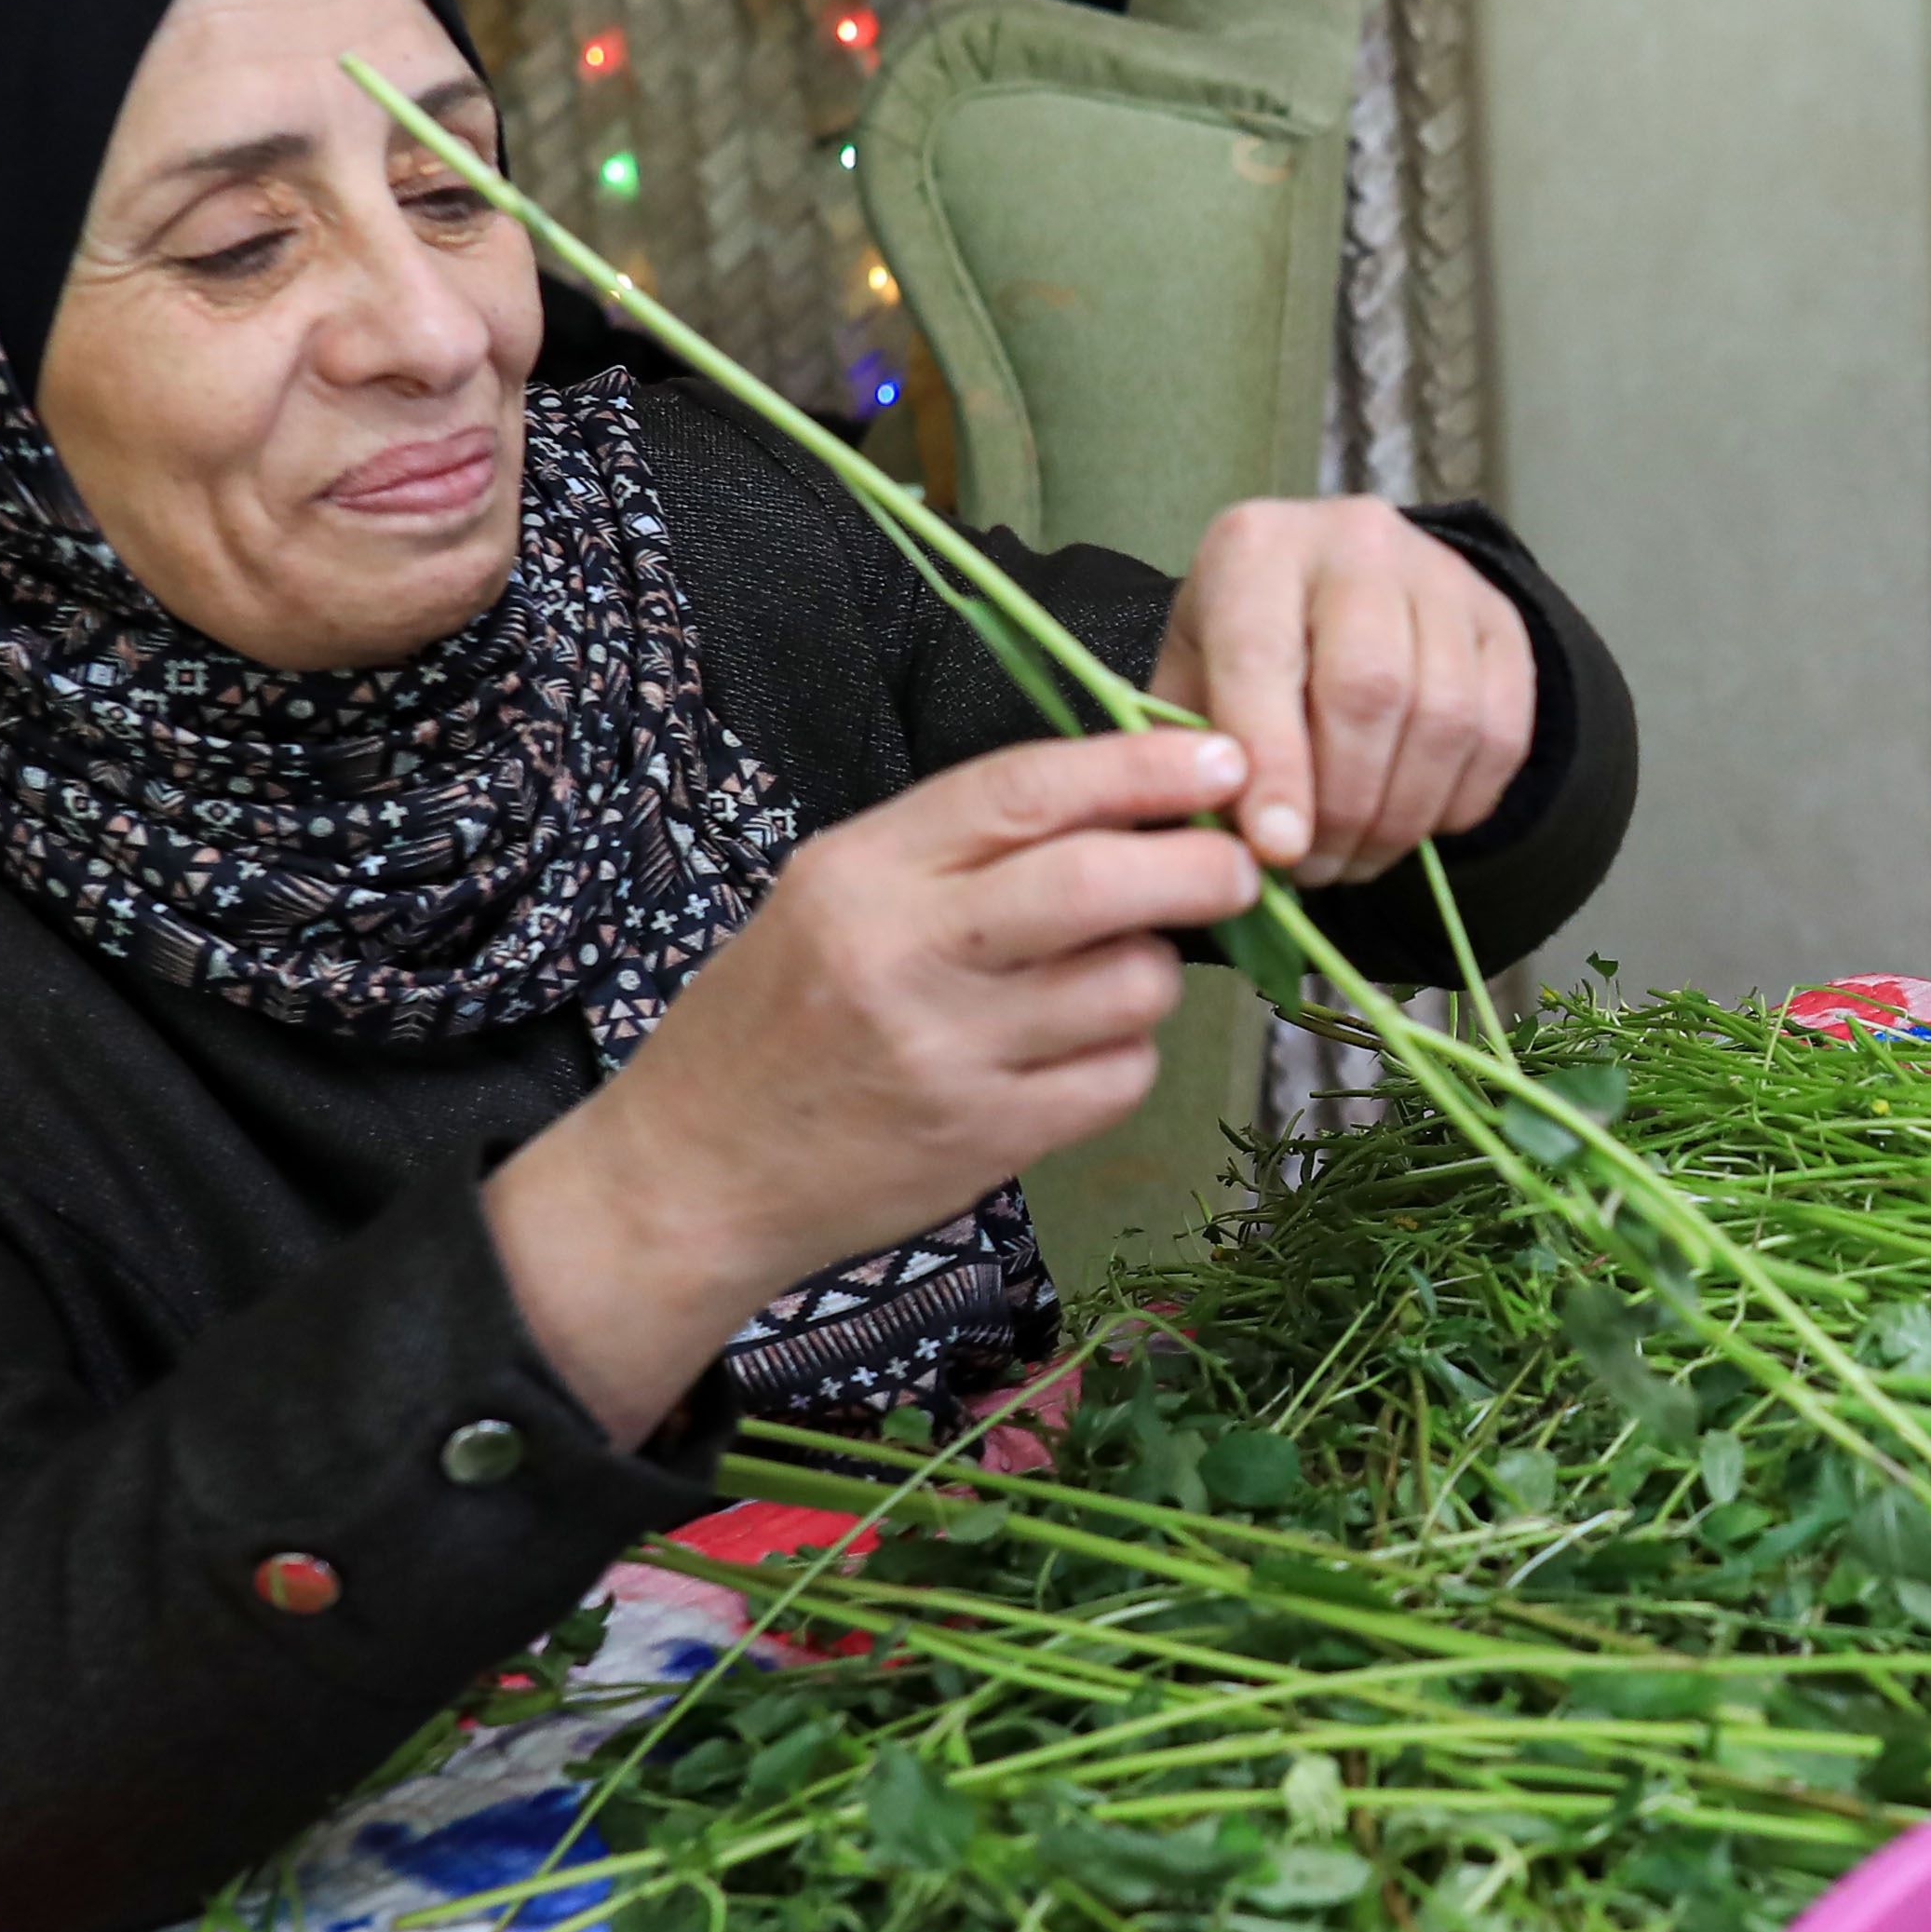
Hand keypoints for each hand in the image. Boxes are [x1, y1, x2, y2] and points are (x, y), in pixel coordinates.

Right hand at [490, 723, 1266, 1439]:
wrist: (694, 1174)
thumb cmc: (776, 1019)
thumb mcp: (831, 896)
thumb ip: (959, 848)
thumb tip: (1126, 804)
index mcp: (861, 871)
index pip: (1025, 790)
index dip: (1142, 766)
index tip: (1224, 757)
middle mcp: (903, 955)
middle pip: (1097, 885)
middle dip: (1199, 867)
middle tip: (1237, 869)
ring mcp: (948, 1054)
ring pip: (1129, 986)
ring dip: (1153, 972)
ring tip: (1107, 977)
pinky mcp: (986, 1140)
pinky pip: (1119, 1078)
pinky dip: (1126, 1057)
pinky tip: (1076, 1054)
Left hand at [1150, 497, 1534, 887]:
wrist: (1331, 583)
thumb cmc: (1244, 643)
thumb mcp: (1189, 677)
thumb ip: (1192, 750)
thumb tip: (1231, 846)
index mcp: (1257, 548)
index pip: (1266, 659)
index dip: (1275, 765)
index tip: (1278, 850)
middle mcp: (1358, 543)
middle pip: (1370, 690)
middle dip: (1344, 807)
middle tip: (1315, 869)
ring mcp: (1443, 576)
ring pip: (1444, 719)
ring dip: (1401, 817)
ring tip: (1357, 858)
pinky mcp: (1501, 621)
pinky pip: (1502, 733)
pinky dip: (1459, 803)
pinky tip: (1415, 824)